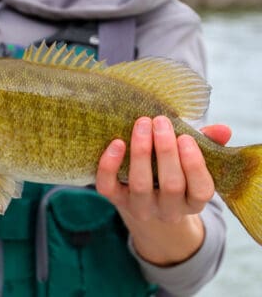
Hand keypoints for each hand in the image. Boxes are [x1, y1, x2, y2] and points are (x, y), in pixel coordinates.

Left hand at [96, 116, 230, 265]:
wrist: (145, 201)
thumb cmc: (172, 172)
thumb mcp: (191, 163)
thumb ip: (207, 146)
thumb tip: (223, 130)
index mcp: (192, 202)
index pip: (200, 190)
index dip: (194, 164)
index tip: (185, 137)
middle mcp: (168, 210)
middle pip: (171, 185)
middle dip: (166, 151)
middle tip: (160, 121)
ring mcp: (140, 207)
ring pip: (140, 185)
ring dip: (141, 152)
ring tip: (142, 124)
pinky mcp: (116, 200)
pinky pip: (108, 187)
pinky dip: (109, 165)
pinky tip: (116, 143)